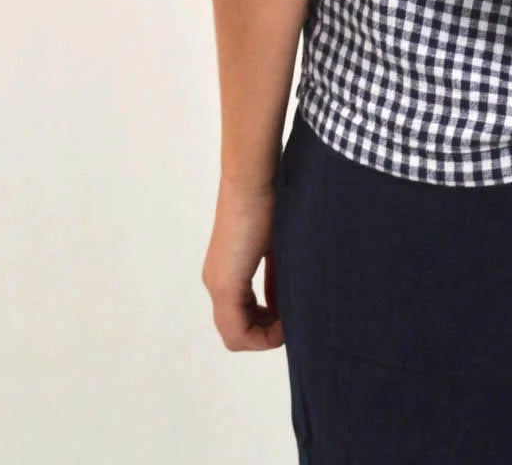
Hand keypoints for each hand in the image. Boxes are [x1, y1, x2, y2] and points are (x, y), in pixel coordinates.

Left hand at [202, 175, 283, 351]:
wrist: (254, 177)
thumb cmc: (270, 200)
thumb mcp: (278, 247)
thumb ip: (279, 276)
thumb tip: (295, 299)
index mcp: (227, 273)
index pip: (242, 321)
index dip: (269, 327)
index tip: (294, 313)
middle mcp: (216, 282)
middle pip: (238, 332)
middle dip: (268, 333)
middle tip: (294, 319)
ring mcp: (218, 284)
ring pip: (236, 333)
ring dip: (265, 333)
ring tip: (291, 318)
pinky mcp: (225, 282)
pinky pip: (237, 329)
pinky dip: (263, 331)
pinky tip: (285, 318)